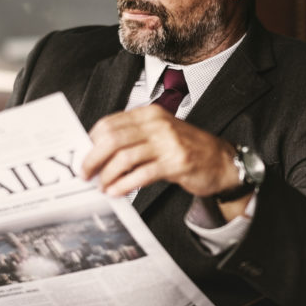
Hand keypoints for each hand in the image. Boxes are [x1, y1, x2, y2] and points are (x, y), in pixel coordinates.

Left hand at [82, 104, 240, 197]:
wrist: (222, 161)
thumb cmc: (186, 149)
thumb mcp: (159, 134)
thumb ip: (133, 139)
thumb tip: (97, 153)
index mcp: (149, 114)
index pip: (110, 123)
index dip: (91, 141)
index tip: (83, 157)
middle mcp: (157, 124)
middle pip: (112, 139)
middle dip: (93, 158)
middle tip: (84, 174)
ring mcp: (167, 143)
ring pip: (124, 157)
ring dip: (107, 175)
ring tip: (101, 186)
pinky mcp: (176, 163)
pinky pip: (141, 174)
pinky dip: (124, 185)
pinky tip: (115, 192)